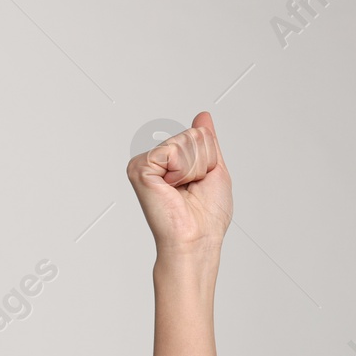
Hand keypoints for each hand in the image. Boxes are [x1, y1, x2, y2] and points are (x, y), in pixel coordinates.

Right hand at [127, 111, 233, 258]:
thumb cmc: (207, 217)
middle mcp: (156, 160)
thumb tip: (203, 116)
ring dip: (194, 168)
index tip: (200, 183)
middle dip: (203, 162)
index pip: (199, 134)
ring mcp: (146, 163)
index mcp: (171, 161)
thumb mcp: (215, 170)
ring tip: (183, 190)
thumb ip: (208, 142)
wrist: (196, 239)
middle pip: (193, 135)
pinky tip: (172, 188)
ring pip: (185, 141)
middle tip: (192, 188)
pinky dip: (182, 171)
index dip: (210, 160)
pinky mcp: (140, 168)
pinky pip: (173, 151)